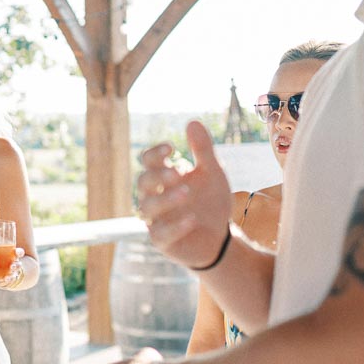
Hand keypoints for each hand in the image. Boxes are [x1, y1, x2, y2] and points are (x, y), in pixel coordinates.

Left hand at [0, 247, 25, 286]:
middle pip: (18, 264)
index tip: (18, 252)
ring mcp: (13, 272)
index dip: (19, 252)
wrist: (2, 269)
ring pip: (15, 274)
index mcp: (12, 255)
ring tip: (7, 277)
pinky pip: (9, 281)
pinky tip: (1, 282)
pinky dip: (5, 281)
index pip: (19, 253)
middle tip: (12, 266)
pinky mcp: (9, 279)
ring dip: (12, 276)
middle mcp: (14, 264)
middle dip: (17, 265)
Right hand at [136, 122, 233, 269]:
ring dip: (165, 199)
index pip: (147, 162)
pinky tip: (191, 219)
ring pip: (147, 208)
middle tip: (177, 173)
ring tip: (186, 193)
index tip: (170, 148)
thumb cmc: (210, 202)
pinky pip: (160, 234)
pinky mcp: (163, 241)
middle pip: (143, 182)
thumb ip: (202, 150)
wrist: (220, 237)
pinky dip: (174, 226)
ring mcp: (156, 220)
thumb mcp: (212, 173)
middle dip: (157, 177)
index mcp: (163, 179)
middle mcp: (155, 197)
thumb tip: (192, 121)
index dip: (153, 154)